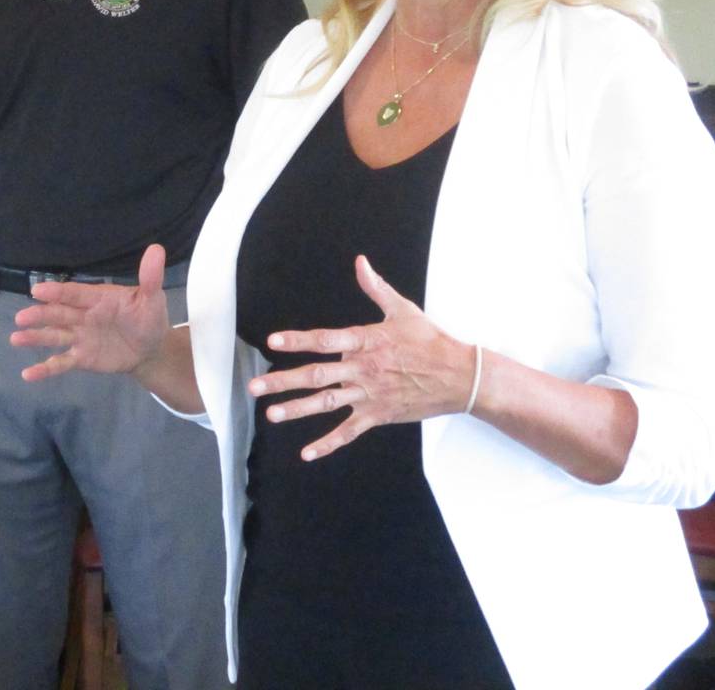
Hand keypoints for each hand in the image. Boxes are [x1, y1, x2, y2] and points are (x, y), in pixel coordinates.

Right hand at [10, 244, 171, 381]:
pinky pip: (61, 362)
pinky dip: (45, 368)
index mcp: (98, 299)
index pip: (75, 294)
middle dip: (40, 315)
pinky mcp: (81, 357)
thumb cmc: (149, 318)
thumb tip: (156, 250)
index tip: (38, 291)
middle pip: (59, 314)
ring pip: (54, 336)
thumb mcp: (152, 298)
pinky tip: (28, 374)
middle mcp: (83, 316)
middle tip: (21, 318)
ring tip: (16, 338)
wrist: (151, 349)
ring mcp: (80, 337)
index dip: (58, 293)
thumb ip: (150, 278)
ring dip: (35, 337)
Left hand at [247, 255, 475, 460]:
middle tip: (255, 386)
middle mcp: (362, 369)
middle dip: (282, 381)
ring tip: (271, 414)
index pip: (325, 340)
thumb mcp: (403, 310)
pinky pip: (348, 432)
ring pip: (326, 403)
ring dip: (297, 409)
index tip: (273, 342)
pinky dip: (328, 443)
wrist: (459, 376)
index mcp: (366, 341)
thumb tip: (360, 262)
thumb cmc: (431, 341)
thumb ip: (376, 288)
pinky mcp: (378, 415)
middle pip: (316, 375)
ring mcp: (369, 394)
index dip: (298, 340)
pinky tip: (307, 452)